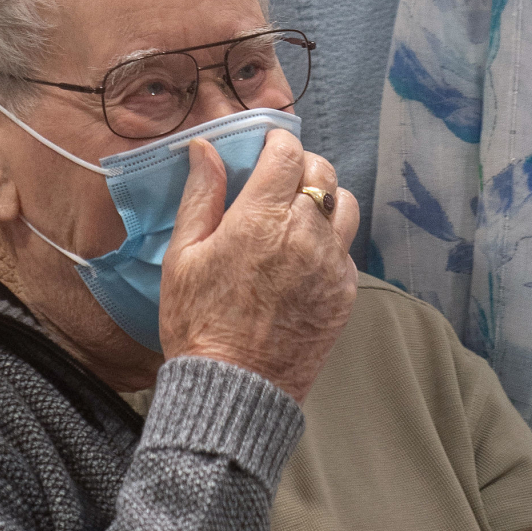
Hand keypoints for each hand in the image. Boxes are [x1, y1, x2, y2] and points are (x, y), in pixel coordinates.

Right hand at [158, 131, 358, 401]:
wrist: (234, 389)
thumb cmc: (198, 324)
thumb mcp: (183, 255)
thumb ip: (200, 195)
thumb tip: (205, 148)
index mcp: (262, 218)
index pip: (288, 152)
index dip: (279, 141)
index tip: (267, 146)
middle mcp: (306, 234)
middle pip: (322, 172)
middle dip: (301, 166)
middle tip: (279, 180)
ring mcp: (332, 264)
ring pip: (346, 205)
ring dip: (325, 199)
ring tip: (298, 215)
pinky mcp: (345, 292)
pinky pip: (347, 249)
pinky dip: (330, 242)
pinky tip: (303, 258)